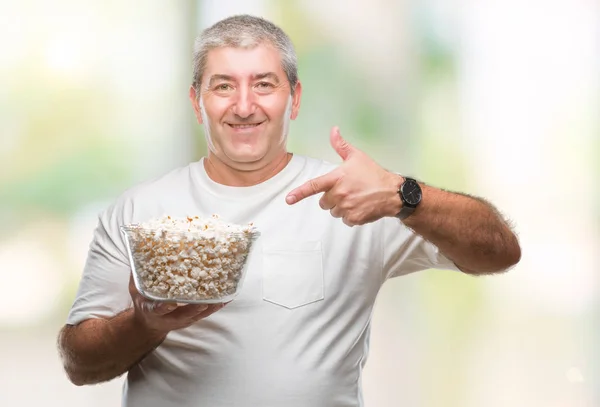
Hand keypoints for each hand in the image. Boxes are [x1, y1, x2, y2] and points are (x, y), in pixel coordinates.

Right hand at [128, 273, 225, 334]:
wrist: (150, 323)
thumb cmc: (144, 302)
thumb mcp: (136, 290)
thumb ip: (137, 274)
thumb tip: (137, 250)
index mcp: (153, 310)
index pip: (158, 309)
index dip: (165, 307)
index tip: (170, 304)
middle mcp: (170, 317)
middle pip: (184, 314)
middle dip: (194, 309)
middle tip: (203, 302)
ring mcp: (183, 319)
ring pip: (198, 314)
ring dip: (210, 307)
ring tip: (223, 298)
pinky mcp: (193, 318)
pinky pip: (206, 313)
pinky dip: (216, 306)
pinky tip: (227, 298)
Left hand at [286, 126, 402, 225]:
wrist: (393, 193)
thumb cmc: (374, 174)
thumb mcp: (357, 157)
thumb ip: (341, 146)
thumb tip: (333, 130)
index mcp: (337, 178)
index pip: (314, 186)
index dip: (299, 193)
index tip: (288, 199)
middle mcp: (340, 194)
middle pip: (323, 202)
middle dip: (331, 198)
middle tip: (346, 191)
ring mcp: (346, 207)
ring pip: (334, 212)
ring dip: (341, 207)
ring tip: (355, 199)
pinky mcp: (354, 218)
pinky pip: (344, 220)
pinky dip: (350, 216)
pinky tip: (360, 207)